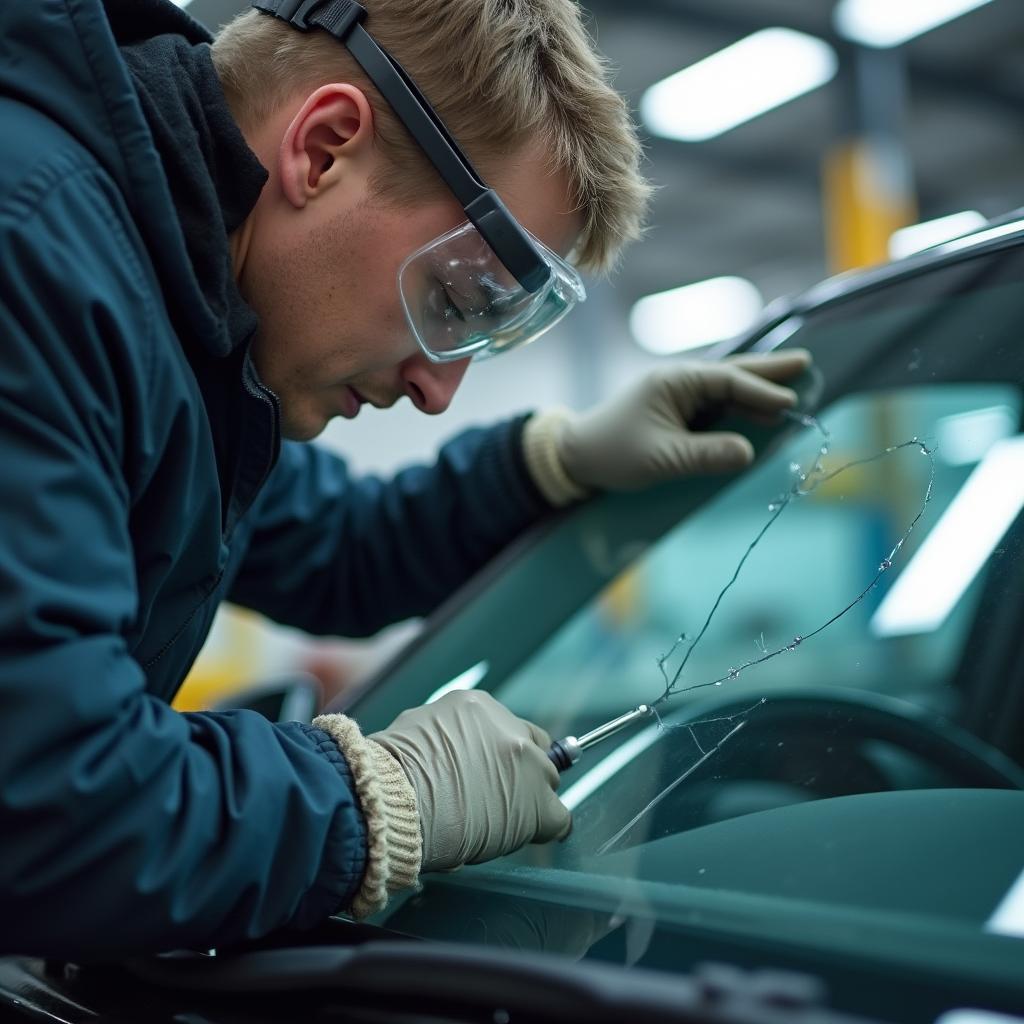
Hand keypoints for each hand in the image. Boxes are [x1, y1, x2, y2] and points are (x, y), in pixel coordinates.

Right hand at [369, 691, 569, 871]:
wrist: (393, 804)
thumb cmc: (391, 775)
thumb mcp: (415, 729)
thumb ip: (445, 734)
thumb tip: (448, 752)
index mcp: (476, 705)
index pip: (505, 726)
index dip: (498, 753)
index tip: (487, 770)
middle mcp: (507, 728)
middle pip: (533, 748)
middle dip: (518, 771)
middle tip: (494, 795)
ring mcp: (526, 764)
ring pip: (547, 781)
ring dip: (528, 799)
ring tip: (499, 820)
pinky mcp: (537, 804)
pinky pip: (559, 819)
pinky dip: (546, 829)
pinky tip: (528, 836)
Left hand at [556, 350, 810, 491]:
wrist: (577, 455)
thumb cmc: (614, 453)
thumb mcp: (663, 458)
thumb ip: (706, 455)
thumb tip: (749, 454)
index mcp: (675, 382)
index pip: (727, 381)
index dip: (760, 391)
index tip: (789, 402)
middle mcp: (678, 380)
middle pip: (731, 372)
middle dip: (767, 371)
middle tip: (806, 364)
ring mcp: (675, 393)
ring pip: (724, 386)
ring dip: (755, 388)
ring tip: (790, 386)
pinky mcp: (673, 409)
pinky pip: (713, 402)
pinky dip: (737, 404)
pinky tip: (755, 411)